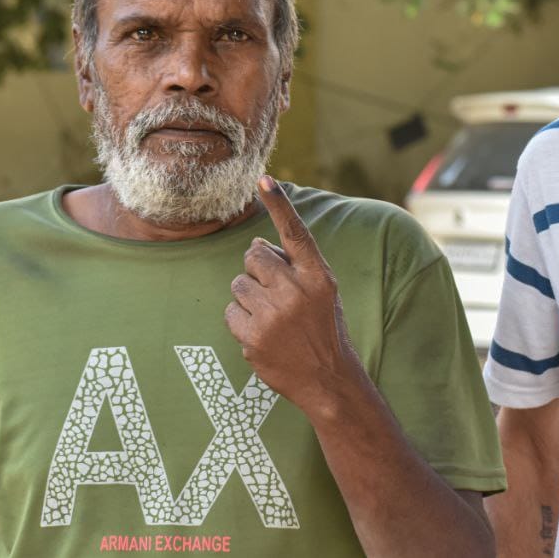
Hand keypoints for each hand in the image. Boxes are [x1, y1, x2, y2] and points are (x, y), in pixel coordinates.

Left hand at [225, 175, 364, 416]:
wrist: (327, 378)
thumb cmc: (323, 327)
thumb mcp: (322, 291)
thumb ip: (295, 266)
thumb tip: (256, 244)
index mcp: (318, 275)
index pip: (295, 232)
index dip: (278, 204)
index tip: (263, 179)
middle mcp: (296, 290)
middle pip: (253, 256)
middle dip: (257, 269)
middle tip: (273, 291)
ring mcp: (273, 314)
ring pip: (238, 284)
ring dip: (248, 296)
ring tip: (270, 316)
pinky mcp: (253, 337)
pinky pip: (231, 312)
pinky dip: (241, 320)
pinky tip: (262, 333)